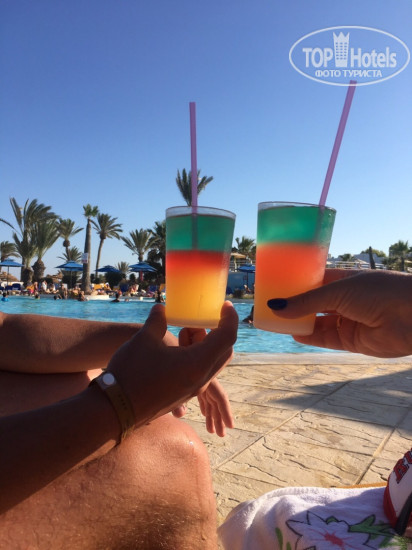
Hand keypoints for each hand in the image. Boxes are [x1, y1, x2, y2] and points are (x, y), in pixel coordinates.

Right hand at [106, 302, 237, 425]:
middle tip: (199, 320)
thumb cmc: (130, 372)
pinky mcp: (185, 394)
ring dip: (204, 344)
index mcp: (197, 363)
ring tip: (182, 333)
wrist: (115, 409)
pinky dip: (197, 356)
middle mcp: (202, 379)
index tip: (225, 305)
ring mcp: (194, 389)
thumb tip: (162, 308)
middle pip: (225, 351)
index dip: (230, 318)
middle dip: (218, 331)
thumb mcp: (144, 339)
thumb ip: (157, 320)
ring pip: (213, 362)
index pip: (227, 337)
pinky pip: (202, 372)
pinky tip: (176, 348)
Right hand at [267, 269, 411, 357]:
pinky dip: (310, 338)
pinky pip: (326, 339)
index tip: (274, 287)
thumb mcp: (338, 291)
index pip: (313, 282)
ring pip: (318, 323)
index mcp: (344, 280)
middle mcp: (345, 300)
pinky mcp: (353, 341)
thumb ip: (306, 302)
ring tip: (276, 322)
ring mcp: (349, 320)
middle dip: (294, 306)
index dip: (294, 285)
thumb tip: (275, 306)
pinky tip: (293, 335)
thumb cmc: (379, 291)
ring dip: (299, 323)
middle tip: (270, 307)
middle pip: (314, 304)